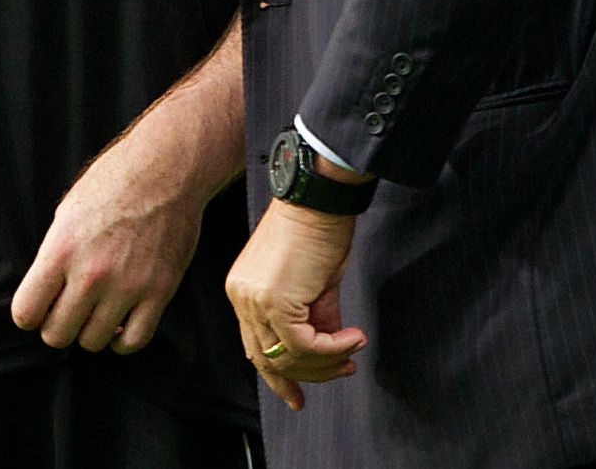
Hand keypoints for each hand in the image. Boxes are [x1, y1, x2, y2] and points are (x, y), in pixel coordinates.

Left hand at [10, 121, 206, 354]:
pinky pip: (134, 341)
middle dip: (56, 327)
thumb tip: (46, 291)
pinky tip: (119, 326)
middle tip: (65, 312)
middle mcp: (91, 274)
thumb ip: (54, 255)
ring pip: (93, 342)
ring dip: (89, 332)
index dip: (29, 314)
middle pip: (57, 335)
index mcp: (61, 250)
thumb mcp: (67, 212)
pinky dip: (122, 341)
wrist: (165, 170)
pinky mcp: (159, 292)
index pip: (26, 312)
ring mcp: (127, 286)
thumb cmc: (113, 183)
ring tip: (93, 314)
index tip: (37, 308)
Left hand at [225, 202, 365, 408]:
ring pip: (286, 357)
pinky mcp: (274, 300)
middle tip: (343, 371)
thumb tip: (330, 346)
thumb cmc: (317, 230)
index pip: (255, 347)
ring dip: (325, 363)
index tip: (298, 395)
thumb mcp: (314, 284)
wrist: (318, 200)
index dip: (279, 377)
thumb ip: (316, 319)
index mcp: (244, 291)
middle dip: (308, 375)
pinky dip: (332, 350)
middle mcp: (242, 297)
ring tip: (352, 351)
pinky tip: (353, 339)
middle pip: (267, 359)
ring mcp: (254, 300)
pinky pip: (303, 345)